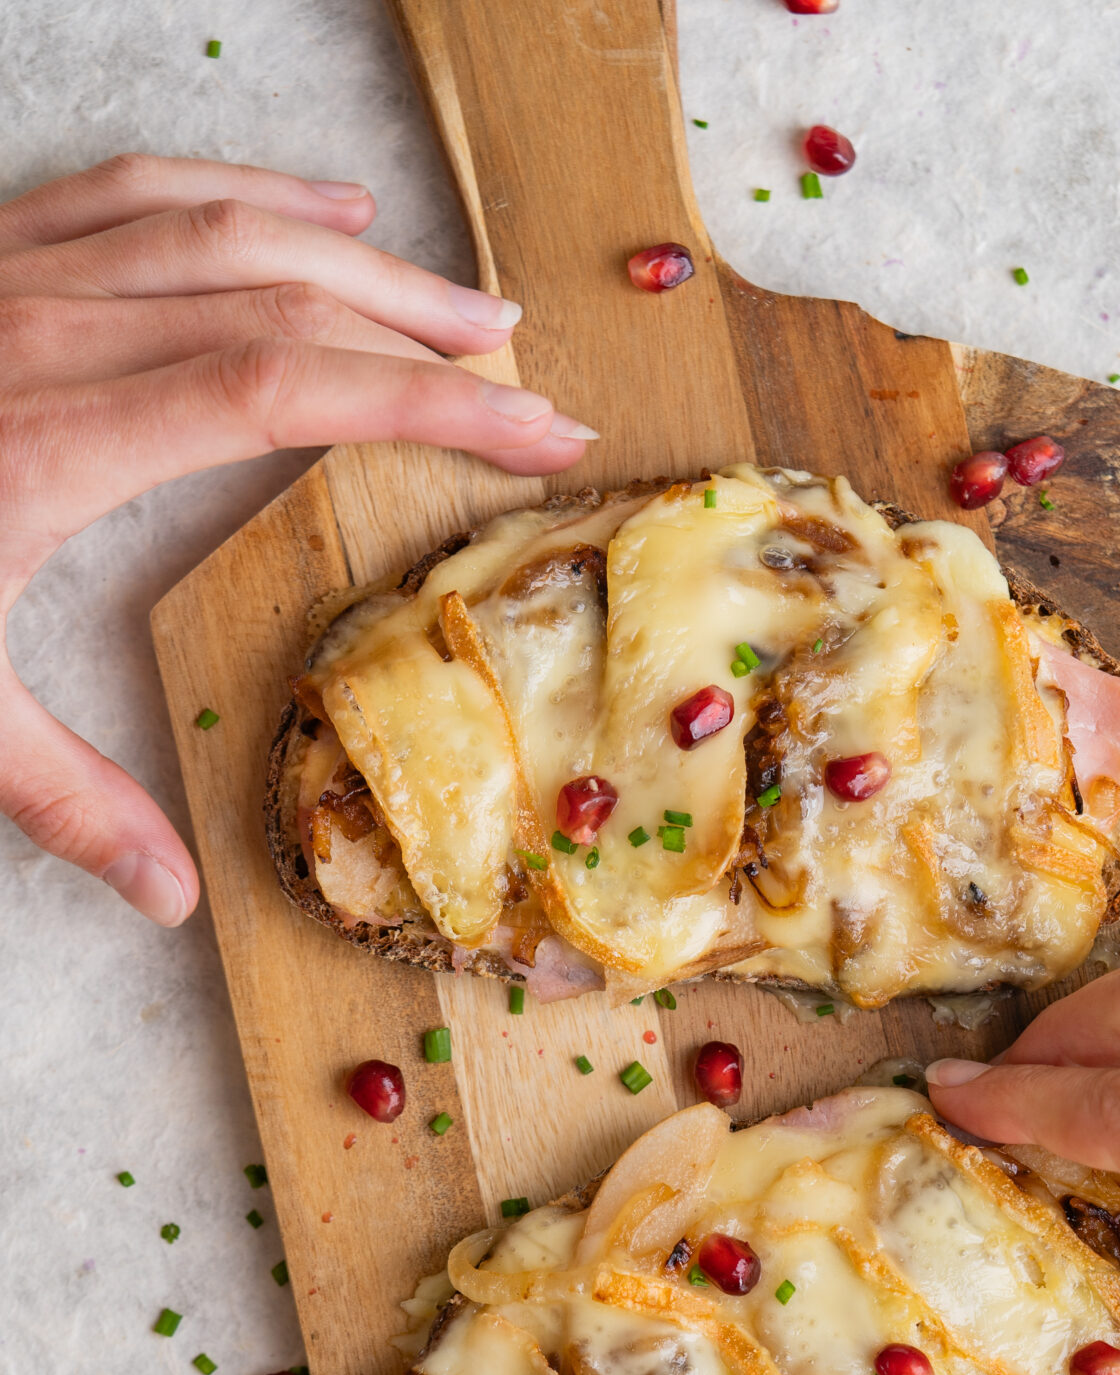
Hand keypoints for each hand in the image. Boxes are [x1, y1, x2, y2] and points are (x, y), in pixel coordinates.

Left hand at [0, 154, 594, 926]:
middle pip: (280, 292)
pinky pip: (136, 196)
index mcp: (57, 439)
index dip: (426, 406)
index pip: (285, 389)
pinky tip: (306, 209)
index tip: (533, 428)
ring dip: (354, 256)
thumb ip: (60, 796)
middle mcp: (49, 332)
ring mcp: (14, 276)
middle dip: (422, 330)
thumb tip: (172, 899)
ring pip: (220, 226)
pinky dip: (239, 194)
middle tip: (527, 376)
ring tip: (458, 299)